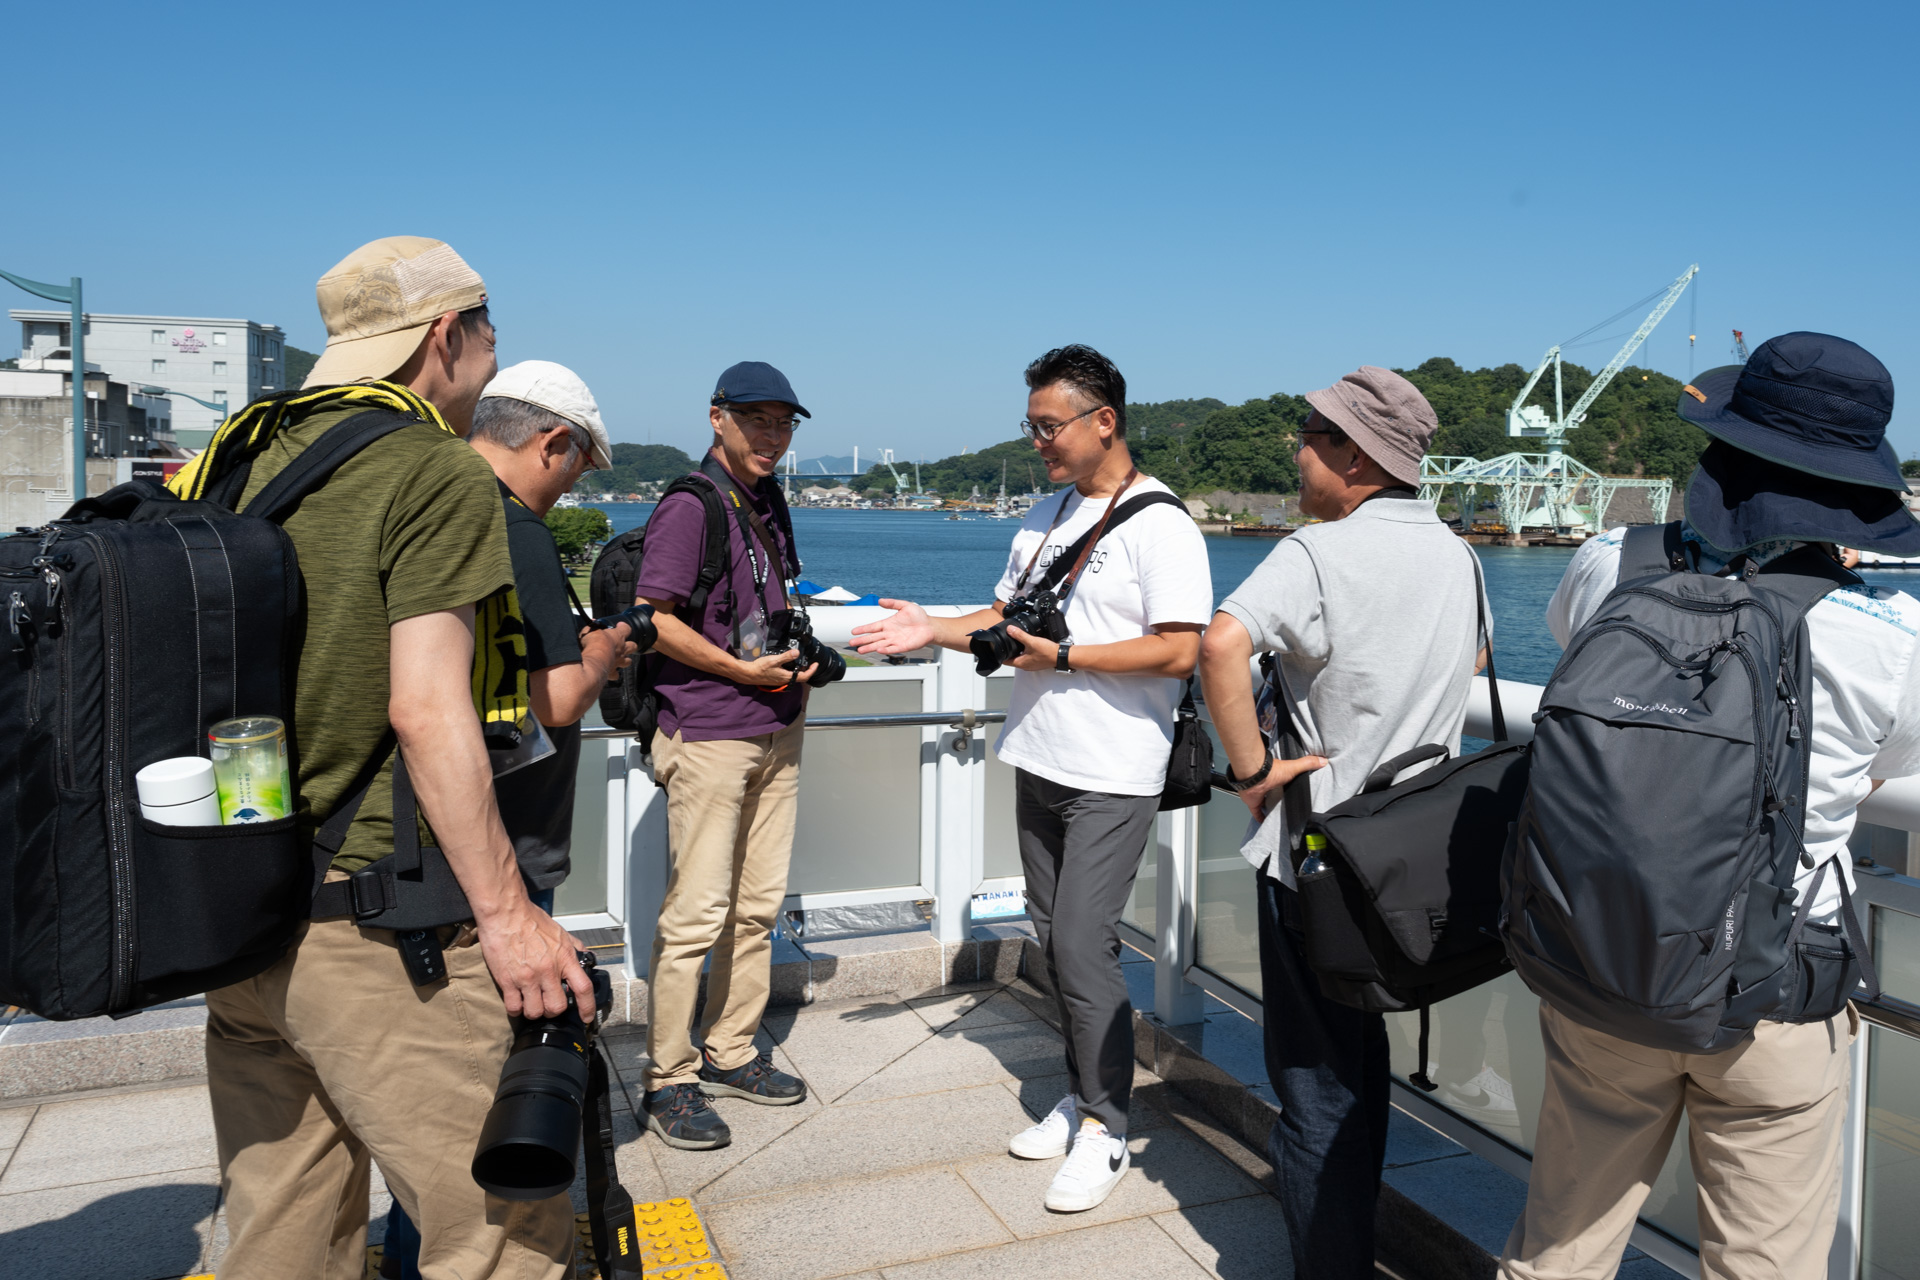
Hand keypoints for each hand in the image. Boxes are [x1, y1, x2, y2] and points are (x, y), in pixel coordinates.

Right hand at [474, 895, 594, 1020]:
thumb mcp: (560, 932)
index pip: (583, 988)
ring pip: (535, 1011)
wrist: (506, 913)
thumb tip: (585, 958)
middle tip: (548, 1003)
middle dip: (554, 1010)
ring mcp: (527, 977)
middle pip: (557, 1007)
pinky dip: (515, 1008)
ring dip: (534, 1011)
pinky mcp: (507, 980)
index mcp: (564, 958)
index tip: (586, 1017)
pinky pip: (513, 1007)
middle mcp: (548, 970)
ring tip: (530, 1002)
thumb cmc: (531, 919)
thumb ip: (574, 948)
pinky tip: (516, 1000)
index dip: (587, 1007)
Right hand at [580, 625, 637, 673]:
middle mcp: (621, 649)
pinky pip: (616, 675)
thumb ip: (593, 626)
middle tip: (623, 645)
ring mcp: (619, 661)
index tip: (620, 626)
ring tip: (618, 659)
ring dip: (624, 660)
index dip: (624, 627)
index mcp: (618, 636)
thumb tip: (593, 622)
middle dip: (630, 646)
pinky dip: (614, 674)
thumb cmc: (593, 643)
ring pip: (628, 661)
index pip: (626, 629)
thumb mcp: (590, 630)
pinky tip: (609, 672)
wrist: (594, 659)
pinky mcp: (613, 671)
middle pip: (633, 646)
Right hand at [738, 648, 807, 686]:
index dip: (812, 670)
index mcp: (787, 677)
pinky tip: (788, 664)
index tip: (815, 664)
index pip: (804, 676)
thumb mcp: (774, 660)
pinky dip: (792, 670)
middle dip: (806, 670)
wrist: (749, 674)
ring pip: (794, 676)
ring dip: (799, 670)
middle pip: (800, 677)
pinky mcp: (776, 678)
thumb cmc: (760, 668)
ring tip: (800, 662)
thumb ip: (786, 656)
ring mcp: (780, 680)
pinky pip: (788, 675)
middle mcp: (785, 680)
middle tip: (809, 662)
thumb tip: (797, 653)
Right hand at [852, 599, 933, 654]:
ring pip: (879, 644)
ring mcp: (895, 640)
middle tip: (852, 643)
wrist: (930, 626)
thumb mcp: (905, 606)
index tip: (854, 631)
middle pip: (873, 637)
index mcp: (888, 623)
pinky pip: (892, 649)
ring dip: (870, 647)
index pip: (873, 627)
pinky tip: (878, 650)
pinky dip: (885, 650)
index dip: (863, 629)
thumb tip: (880, 601)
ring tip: (860, 650)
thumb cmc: (919, 617)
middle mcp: (890, 633)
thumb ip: (892, 603)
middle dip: (862, 640)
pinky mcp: (903, 646)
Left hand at [1003, 626, 1059, 671]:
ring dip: (1018, 650)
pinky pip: (1027, 657)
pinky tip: (1028, 645)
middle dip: (1009, 650)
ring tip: (1017, 641)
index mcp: (1020, 663)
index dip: (1000, 654)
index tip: (998, 647)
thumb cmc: (1047, 652)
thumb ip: (1020, 635)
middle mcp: (1025, 666)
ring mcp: (1031, 664)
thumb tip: (1010, 630)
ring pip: (1020, 657)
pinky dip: (1025, 651)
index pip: (1005, 661)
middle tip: (1007, 641)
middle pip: (1012, 658)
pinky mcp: (1036, 662)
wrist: (1060, 655)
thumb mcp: (1031, 641)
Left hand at [1238, 754, 1327, 820]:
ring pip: (1264, 802)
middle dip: (1277, 798)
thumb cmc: (1273, 771)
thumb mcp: (1294, 767)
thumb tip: (1323, 760)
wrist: (1255, 776)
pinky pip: (1256, 812)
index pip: (1282, 781)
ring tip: (1278, 816)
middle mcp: (1267, 785)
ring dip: (1269, 807)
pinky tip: (1265, 822)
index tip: (1293, 791)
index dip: (1286, 786)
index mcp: (1276, 776)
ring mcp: (1259, 794)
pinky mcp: (1254, 802)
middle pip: (1273, 792)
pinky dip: (1260, 817)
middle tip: (1286, 806)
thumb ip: (1307, 763)